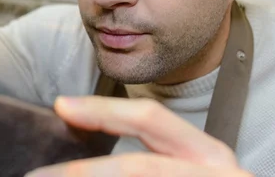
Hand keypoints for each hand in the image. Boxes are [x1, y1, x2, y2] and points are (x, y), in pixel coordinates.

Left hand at [26, 96, 251, 176]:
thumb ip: (152, 159)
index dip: (101, 110)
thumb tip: (92, 159)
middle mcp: (212, 171)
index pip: (148, 119)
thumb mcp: (187, 170)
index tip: (61, 105)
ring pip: (136, 176)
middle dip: (80, 173)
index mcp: (204, 155)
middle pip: (135, 166)